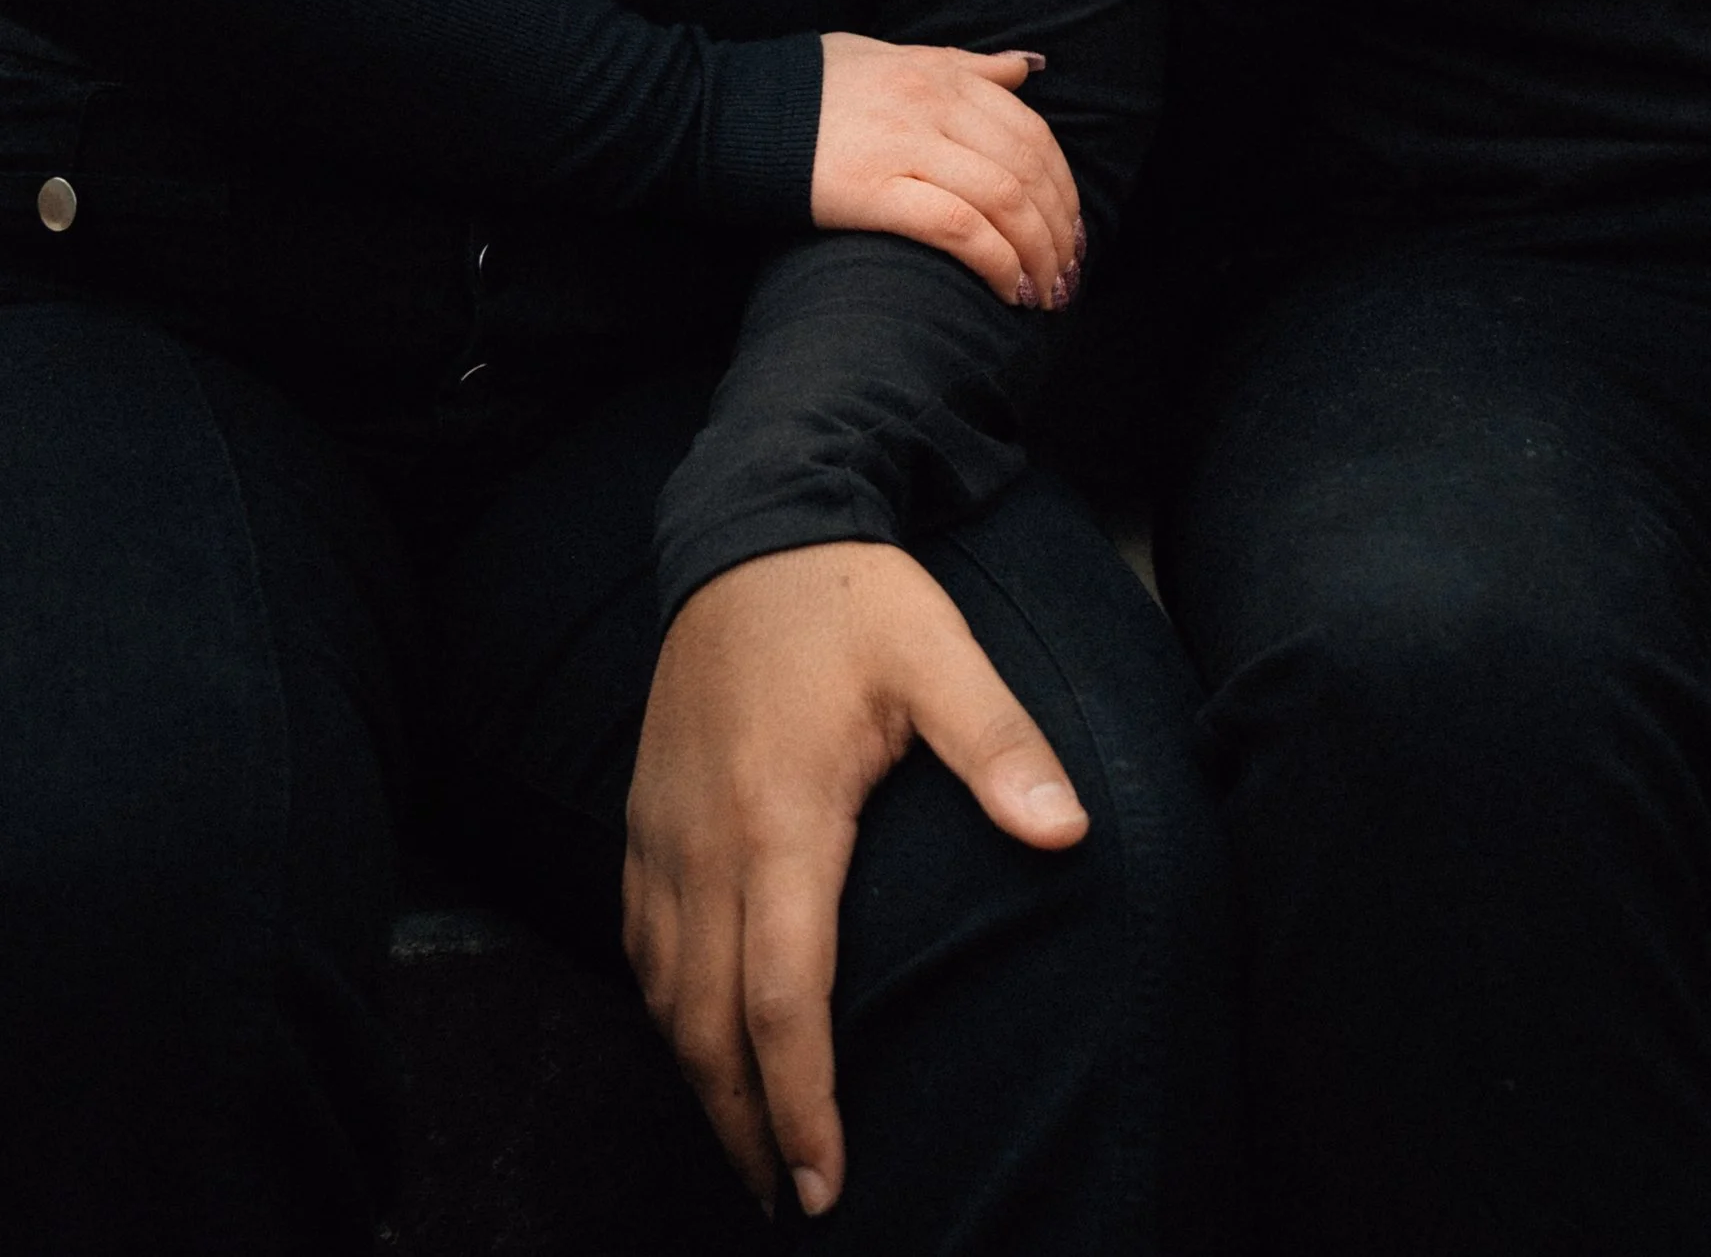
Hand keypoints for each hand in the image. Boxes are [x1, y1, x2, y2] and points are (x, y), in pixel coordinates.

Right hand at [625, 542, 1088, 1219]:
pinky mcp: (643, 817)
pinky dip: (667, 1015)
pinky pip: (639, 945)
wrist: (748, 524)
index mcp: (781, 820)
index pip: (782, 1000)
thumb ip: (1000, 745)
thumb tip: (1067, 834)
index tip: (827, 1180)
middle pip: (706, 1027)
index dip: (802, 1102)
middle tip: (791, 1201)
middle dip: (746, 1126)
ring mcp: (662, 834)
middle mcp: (705, 844)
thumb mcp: (939, 654)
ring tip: (751, 1150)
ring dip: (701, 1084)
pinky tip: (699, 1042)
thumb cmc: (849, 597)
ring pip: (662, 997)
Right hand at [811, 34, 1082, 309]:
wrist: (728, 110)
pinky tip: (1008, 290)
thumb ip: (961, 63)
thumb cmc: (806, 87)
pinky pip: (959, 228)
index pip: (1030, 131)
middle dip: (1059, 227)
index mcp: (940, 72)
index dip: (1062, 185)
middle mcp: (932, 104)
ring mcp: (905, 145)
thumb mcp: (888, 53)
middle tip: (1067, 271)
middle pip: (1027, 169)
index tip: (1071, 226)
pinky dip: (997, 262)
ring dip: (1038, 254)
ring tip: (1045, 293)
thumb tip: (1028, 69)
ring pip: (1005, 200)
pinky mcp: (874, 190)